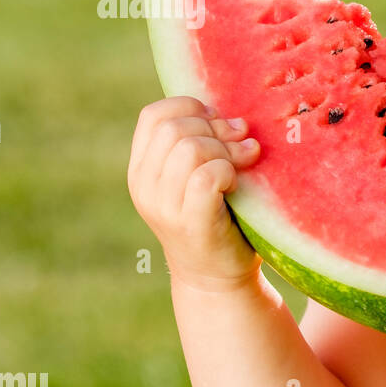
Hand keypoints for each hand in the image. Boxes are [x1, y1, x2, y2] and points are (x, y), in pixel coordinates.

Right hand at [127, 96, 263, 291]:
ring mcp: (163, 207)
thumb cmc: (218, 218)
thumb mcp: (199, 175)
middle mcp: (144, 186)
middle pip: (174, 128)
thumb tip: (234, 118)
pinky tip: (237, 185)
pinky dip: (229, 171)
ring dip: (226, 150)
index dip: (191, 108)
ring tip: (243, 165)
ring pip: (190, 148)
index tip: (220, 124)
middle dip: (215, 127)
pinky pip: (207, 176)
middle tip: (241, 144)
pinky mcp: (189, 222)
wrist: (217, 278)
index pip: (154, 115)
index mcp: (142, 168)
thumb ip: (203, 144)